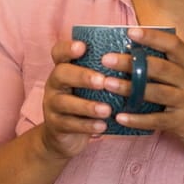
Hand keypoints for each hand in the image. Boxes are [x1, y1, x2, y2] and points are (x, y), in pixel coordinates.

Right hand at [39, 40, 111, 159]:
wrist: (64, 136)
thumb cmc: (85, 100)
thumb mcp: (89, 84)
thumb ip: (102, 71)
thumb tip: (131, 58)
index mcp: (64, 68)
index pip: (59, 52)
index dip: (68, 48)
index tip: (82, 47)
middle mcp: (54, 83)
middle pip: (61, 74)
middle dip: (82, 76)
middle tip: (102, 81)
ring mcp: (52, 104)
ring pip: (65, 102)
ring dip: (88, 106)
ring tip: (107, 110)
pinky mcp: (55, 125)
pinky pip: (69, 125)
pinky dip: (87, 126)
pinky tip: (102, 126)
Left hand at [101, 28, 183, 154]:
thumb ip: (165, 64)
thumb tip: (128, 50)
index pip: (173, 45)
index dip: (153, 37)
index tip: (130, 32)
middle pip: (160, 68)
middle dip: (132, 62)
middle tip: (107, 59)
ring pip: (156, 92)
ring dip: (129, 88)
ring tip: (108, 84)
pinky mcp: (181, 122)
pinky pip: (156, 120)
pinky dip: (137, 119)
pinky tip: (120, 116)